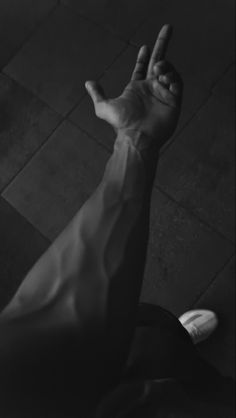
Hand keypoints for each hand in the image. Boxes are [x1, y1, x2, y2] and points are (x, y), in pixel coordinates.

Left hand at [85, 25, 182, 152]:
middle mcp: (151, 89)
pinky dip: (172, 76)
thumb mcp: (104, 108)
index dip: (144, 56)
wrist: (137, 136)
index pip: (142, 68)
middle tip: (166, 28)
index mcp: (137, 89)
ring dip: (164, 65)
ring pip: (169, 71)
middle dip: (162, 44)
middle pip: (159, 62)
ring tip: (157, 67)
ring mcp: (163, 94)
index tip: (144, 46)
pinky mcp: (174, 101)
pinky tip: (163, 77)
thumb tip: (88, 82)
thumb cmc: (121, 124)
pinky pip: (177, 83)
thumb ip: (98, 94)